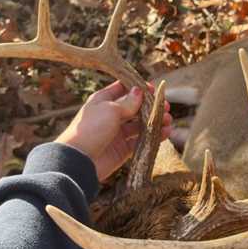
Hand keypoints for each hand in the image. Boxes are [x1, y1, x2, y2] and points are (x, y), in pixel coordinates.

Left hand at [55, 81, 171, 181]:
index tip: (154, 88)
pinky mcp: (123, 149)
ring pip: (140, 125)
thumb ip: (128, 102)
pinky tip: (165, 133)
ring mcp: (117, 133)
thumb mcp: (110, 109)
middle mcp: (111, 115)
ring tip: (168, 120)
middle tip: (166, 106)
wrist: (79, 161)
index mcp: (103, 101)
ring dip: (155, 121)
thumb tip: (140, 91)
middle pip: (135, 107)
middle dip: (151, 106)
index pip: (123, 89)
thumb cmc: (91, 129)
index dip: (138, 88)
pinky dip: (153, 136)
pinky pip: (141, 140)